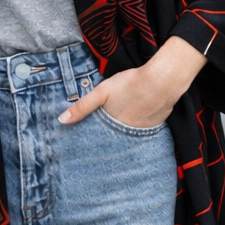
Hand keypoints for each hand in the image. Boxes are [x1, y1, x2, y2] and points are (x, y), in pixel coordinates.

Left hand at [58, 36, 207, 127]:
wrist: (163, 81)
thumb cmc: (131, 84)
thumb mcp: (102, 91)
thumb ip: (82, 106)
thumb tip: (61, 121)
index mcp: (113, 128)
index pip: (99, 140)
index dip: (93, 140)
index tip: (85, 143)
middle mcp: (128, 135)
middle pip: (114, 139)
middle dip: (107, 139)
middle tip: (102, 135)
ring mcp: (143, 132)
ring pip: (129, 135)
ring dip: (123, 133)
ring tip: (119, 124)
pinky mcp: (155, 126)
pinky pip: (142, 131)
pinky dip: (137, 126)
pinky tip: (136, 116)